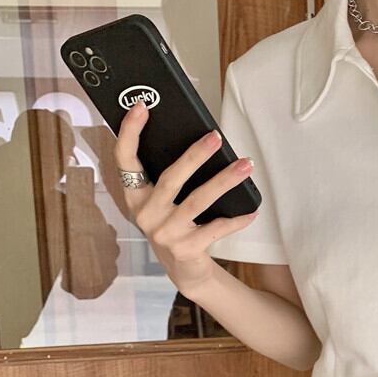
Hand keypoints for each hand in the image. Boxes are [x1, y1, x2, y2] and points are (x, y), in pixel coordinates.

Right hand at [113, 99, 260, 295]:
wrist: (184, 270)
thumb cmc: (176, 226)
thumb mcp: (165, 202)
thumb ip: (170, 177)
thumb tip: (200, 141)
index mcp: (136, 196)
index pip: (125, 160)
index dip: (130, 133)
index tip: (141, 106)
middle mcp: (146, 214)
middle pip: (171, 178)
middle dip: (195, 155)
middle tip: (216, 136)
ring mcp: (165, 233)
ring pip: (198, 201)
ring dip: (224, 180)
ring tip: (245, 165)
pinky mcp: (185, 249)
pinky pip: (216, 228)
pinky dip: (236, 219)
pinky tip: (252, 210)